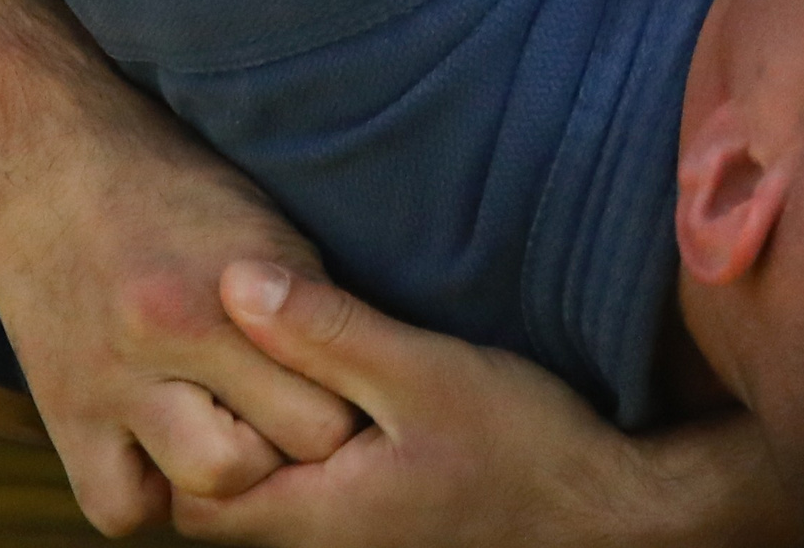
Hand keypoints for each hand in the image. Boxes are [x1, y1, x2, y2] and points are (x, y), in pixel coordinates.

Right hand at [0, 103, 362, 535]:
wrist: (44, 156)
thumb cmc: (170, 177)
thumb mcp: (257, 216)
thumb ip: (305, 296)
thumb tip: (362, 366)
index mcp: (236, 278)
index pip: (329, 394)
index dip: (346, 399)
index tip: (345, 388)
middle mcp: (173, 331)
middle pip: (282, 447)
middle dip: (297, 440)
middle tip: (291, 411)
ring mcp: (113, 380)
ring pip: (209, 484)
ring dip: (230, 473)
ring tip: (231, 429)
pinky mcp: (64, 413)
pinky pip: (122, 508)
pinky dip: (151, 492)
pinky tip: (164, 450)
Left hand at [166, 266, 793, 546]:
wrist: (607, 512)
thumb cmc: (519, 442)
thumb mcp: (420, 368)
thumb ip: (324, 328)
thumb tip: (229, 280)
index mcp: (317, 520)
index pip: (196, 496)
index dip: (197, 423)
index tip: (222, 352)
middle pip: (227, 503)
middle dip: (231, 430)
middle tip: (254, 349)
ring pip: (276, 502)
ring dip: (277, 441)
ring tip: (301, 368)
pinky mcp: (389, 540)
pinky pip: (320, 507)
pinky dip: (315, 459)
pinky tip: (349, 404)